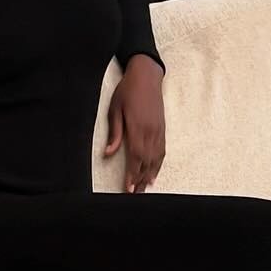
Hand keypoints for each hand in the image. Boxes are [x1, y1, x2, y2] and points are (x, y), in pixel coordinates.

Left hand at [105, 57, 165, 193]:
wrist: (147, 75)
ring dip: (149, 175)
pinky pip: (161, 151)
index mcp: (137, 127)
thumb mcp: (115, 109)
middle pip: (146, 162)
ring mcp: (158, 131)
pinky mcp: (162, 129)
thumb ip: (114, 133)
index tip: (128, 189)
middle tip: (133, 195)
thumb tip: (108, 153)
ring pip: (155, 159)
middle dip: (139, 180)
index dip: (132, 175)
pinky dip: (158, 165)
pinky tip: (153, 174)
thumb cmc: (127, 90)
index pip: (135, 157)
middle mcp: (150, 132)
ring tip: (143, 189)